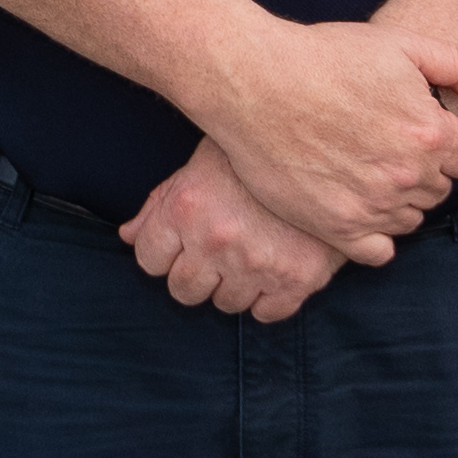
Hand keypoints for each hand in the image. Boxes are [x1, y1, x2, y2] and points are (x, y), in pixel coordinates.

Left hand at [118, 143, 340, 323]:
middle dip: (195, 273)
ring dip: (233, 284)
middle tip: (216, 252)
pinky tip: (273, 271)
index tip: (180, 244)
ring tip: (249, 254)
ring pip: (225, 303)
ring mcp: (258, 263)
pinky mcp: (298, 279)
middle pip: (183, 290)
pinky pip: (267, 314)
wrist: (329, 144)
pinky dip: (268, 298)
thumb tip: (128, 235)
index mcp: (187, 207)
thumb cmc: (255, 151)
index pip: (149, 259)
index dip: (163, 252)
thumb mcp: (200, 164)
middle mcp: (217, 240)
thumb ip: (160, 203)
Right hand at [191, 14, 457, 263]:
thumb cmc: (323, 56)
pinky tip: (357, 209)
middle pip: (438, 189)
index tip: (419, 132)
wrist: (254, 82)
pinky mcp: (336, 227)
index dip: (445, 143)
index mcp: (430, 132)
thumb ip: (455, 64)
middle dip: (421, 170)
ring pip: (409, 219)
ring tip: (364, 172)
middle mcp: (407, 176)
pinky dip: (375, 236)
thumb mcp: (398, 44)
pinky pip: (377, 251)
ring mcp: (372, 206)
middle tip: (383, 147)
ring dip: (397, 200)